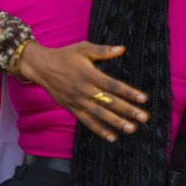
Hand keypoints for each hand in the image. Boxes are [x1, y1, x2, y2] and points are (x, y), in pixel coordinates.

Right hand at [17, 42, 148, 140]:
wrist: (41, 67)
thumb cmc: (65, 55)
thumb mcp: (83, 48)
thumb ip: (102, 50)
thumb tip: (122, 49)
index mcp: (89, 74)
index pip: (113, 85)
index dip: (128, 92)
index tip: (143, 98)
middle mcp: (84, 89)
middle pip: (109, 102)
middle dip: (128, 110)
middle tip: (144, 117)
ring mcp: (77, 101)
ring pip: (100, 114)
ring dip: (116, 123)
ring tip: (132, 129)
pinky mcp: (72, 108)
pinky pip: (87, 121)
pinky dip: (99, 130)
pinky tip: (112, 137)